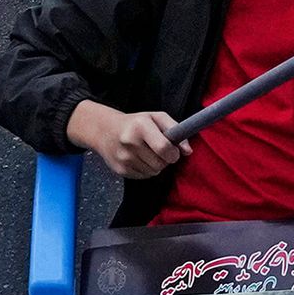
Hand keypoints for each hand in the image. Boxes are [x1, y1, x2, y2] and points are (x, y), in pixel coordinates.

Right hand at [69, 99, 186, 180]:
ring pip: (153, 172)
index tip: (174, 151)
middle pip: (160, 163)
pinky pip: (144, 176)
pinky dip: (146, 170)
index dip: (173, 153)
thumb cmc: (136, 123)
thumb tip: (188, 151)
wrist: (105, 130)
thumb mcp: (156, 118)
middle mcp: (129, 142)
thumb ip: (176, 130)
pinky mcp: (120, 170)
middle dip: (165, 159)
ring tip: (147, 153)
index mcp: (140, 126)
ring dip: (156, 165)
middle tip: (159, 150)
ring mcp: (123, 157)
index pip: (163, 148)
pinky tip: (139, 159)